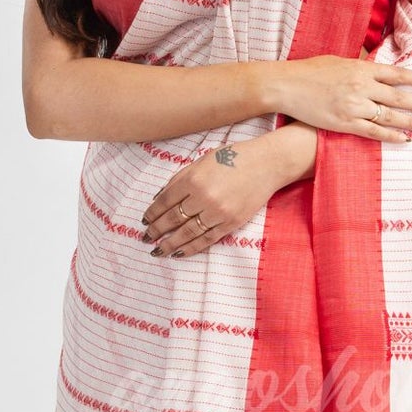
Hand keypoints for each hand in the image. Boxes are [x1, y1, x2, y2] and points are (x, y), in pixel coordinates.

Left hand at [140, 133, 301, 259]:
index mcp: (193, 179)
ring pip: (188, 233)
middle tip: (145, 239)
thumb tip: (158, 198)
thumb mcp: (202, 161)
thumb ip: (179, 178)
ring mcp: (218, 212)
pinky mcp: (231, 223)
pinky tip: (179, 253)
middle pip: (173, 219)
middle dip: (157, 231)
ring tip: (158, 250)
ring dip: (170, 244)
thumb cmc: (233, 158)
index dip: (152, 213)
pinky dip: (191, 248)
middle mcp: (203, 197)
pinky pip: (207, 239)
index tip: (144, 222)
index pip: (165, 202)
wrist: (266, 164)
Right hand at [273, 50, 411, 140]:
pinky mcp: (344, 123)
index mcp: (362, 68)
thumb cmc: (310, 71)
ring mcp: (354, 106)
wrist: (287, 85)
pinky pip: (373, 132)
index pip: (399, 74)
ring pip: (390, 117)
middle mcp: (362, 87)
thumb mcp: (339, 59)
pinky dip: (391, 137)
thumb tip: (375, 61)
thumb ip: (360, 63)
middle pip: (400, 97)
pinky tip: (405, 139)